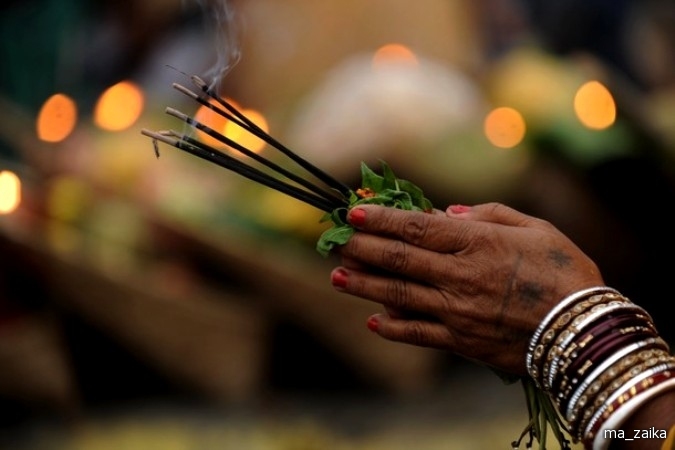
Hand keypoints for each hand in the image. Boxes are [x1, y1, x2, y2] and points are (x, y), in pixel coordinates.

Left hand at [330, 202, 603, 374]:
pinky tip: (372, 321)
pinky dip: (393, 328)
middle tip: (335, 241)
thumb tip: (448, 214)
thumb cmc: (564, 272)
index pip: (416, 228)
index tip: (354, 212)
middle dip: (362, 248)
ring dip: (364, 285)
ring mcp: (457, 312)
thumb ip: (489, 215)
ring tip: (336, 277)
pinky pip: (418, 334)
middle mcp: (459, 277)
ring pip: (399, 295)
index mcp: (477, 244)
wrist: (585, 332)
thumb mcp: (535, 228)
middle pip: (399, 260)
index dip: (381, 219)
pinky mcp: (461, 342)